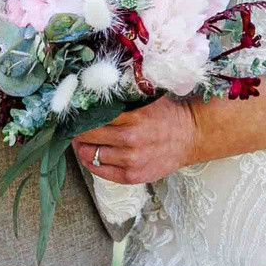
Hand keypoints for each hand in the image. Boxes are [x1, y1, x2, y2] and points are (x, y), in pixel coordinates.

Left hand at [73, 98, 200, 184]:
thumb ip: (126, 95)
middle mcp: (131, 140)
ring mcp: (131, 161)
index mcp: (133, 118)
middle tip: (74, 127)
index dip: (81, 116)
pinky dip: (91, 163)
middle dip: (78, 132)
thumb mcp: (149, 98)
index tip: (75, 114)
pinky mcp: (133, 176)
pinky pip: (102, 171)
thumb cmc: (169, 115)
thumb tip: (98, 90)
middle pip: (89, 137)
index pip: (95, 118)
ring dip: (82, 148)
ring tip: (80, 142)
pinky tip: (88, 156)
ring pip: (92, 155)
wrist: (192, 136)